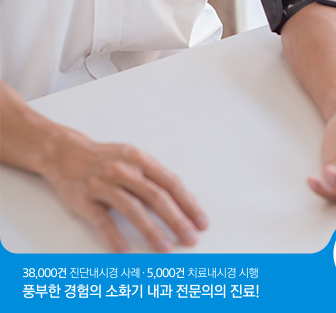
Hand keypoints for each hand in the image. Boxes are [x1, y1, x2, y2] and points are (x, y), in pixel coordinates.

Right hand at [41, 127, 207, 252]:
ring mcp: (102, 184)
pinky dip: (114, 236)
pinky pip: (102, 220)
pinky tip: (126, 251)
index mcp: (141, 159)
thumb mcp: (136, 160)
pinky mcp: (84, 199)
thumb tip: (188, 201)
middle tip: (191, 238)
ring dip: (152, 230)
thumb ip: (159, 178)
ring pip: (132, 209)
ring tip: (166, 248)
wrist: (65, 152)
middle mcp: (123, 170)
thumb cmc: (109, 159)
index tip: (202, 222)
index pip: (171, 183)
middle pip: (156, 196)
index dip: (188, 203)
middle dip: (177, 219)